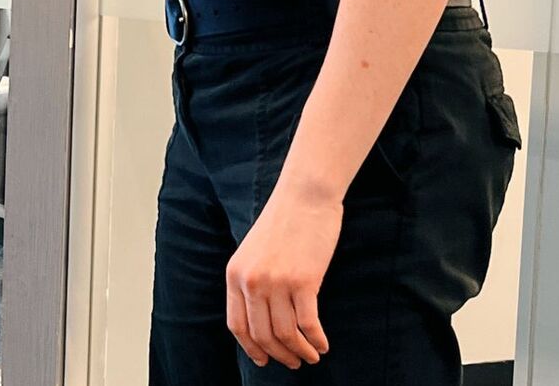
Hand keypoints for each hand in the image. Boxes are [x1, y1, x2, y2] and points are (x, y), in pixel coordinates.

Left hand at [225, 180, 339, 369]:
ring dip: (300, 352)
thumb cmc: (284, 222)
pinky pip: (308, 325)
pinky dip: (316, 341)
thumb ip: (252, 280)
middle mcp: (251, 280)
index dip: (251, 348)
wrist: (304, 195)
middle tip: (294, 363)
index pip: (237, 325)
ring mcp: (276, 282)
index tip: (264, 360)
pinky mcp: (303, 281)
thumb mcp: (254, 251)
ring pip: (286, 335)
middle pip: (262, 335)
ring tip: (311, 356)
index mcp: (235, 273)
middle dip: (279, 356)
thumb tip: (261, 319)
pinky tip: (323, 344)